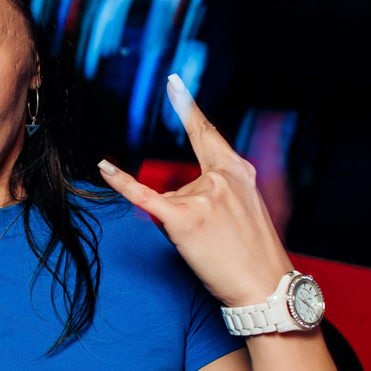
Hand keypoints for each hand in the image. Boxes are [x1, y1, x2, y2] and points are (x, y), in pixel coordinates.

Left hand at [98, 75, 292, 309]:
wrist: (265, 286)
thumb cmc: (254, 254)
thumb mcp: (245, 209)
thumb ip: (216, 192)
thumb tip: (178, 197)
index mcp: (239, 171)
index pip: (207, 133)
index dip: (187, 108)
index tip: (173, 84)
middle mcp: (222, 176)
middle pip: (179, 182)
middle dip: (186, 212)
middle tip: (212, 239)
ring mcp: (203, 195)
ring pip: (169, 202)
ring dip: (179, 225)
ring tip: (209, 247)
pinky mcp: (184, 217)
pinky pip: (144, 196)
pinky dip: (122, 183)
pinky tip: (104, 167)